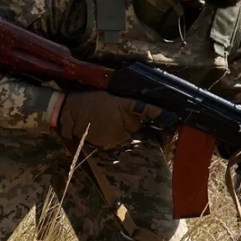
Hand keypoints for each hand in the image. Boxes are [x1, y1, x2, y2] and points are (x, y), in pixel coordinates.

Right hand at [56, 91, 170, 149]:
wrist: (70, 112)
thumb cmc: (88, 102)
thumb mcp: (108, 98)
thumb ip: (124, 105)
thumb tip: (136, 113)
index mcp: (124, 105)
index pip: (145, 109)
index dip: (158, 113)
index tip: (170, 117)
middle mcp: (123, 120)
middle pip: (134, 125)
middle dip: (127, 122)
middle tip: (111, 116)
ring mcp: (116, 134)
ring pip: (123, 134)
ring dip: (116, 130)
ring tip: (101, 122)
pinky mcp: (109, 143)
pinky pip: (113, 141)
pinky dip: (108, 137)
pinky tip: (98, 130)